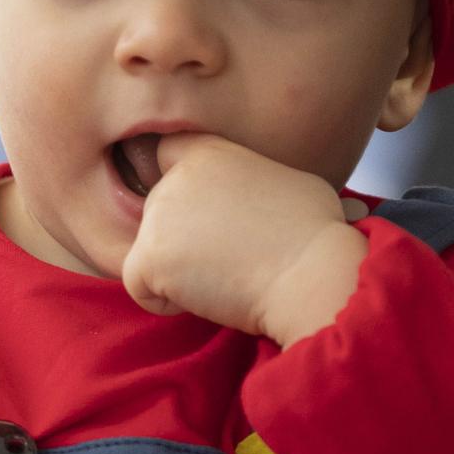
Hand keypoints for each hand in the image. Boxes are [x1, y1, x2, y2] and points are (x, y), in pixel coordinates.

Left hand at [121, 134, 366, 344]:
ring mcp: (159, 216)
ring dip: (177, 271)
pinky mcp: (149, 256)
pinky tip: (207, 297)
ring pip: (148, 251)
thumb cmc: (315, 232)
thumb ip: (246, 183)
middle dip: (182, 239)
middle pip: (157, 212)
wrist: (311, 272)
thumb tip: (251, 198)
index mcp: (209, 152)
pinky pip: (138, 285)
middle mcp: (177, 177)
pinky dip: (164, 301)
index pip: (165, 157)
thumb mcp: (286, 181)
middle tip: (228, 259)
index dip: (178, 190)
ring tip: (224, 277)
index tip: (201, 217)